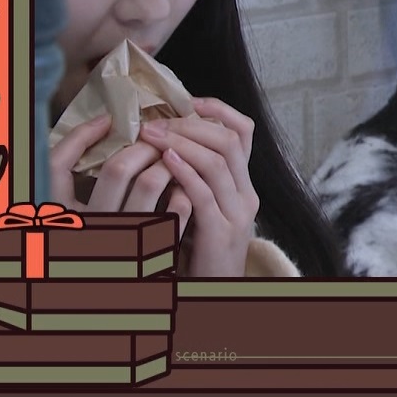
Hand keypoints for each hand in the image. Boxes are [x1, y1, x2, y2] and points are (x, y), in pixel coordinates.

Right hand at [50, 113, 194, 246]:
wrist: (139, 301)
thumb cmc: (116, 248)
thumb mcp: (91, 218)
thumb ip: (96, 186)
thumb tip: (106, 128)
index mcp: (67, 215)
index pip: (57, 165)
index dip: (80, 137)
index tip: (106, 119)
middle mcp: (94, 225)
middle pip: (116, 167)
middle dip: (143, 144)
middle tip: (157, 136)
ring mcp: (126, 238)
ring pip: (151, 181)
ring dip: (170, 161)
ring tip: (176, 157)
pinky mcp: (158, 250)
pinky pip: (178, 208)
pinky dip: (186, 191)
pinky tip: (189, 190)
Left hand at [136, 97, 259, 277]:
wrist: (211, 295)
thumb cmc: (196, 252)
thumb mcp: (198, 208)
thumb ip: (190, 179)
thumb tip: (162, 140)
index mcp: (243, 185)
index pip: (243, 132)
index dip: (218, 110)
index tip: (186, 101)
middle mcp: (247, 195)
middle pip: (229, 140)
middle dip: (189, 124)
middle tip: (154, 120)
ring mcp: (237, 213)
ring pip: (217, 161)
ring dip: (180, 142)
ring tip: (150, 135)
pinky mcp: (220, 232)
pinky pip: (203, 192)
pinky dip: (182, 171)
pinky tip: (162, 160)